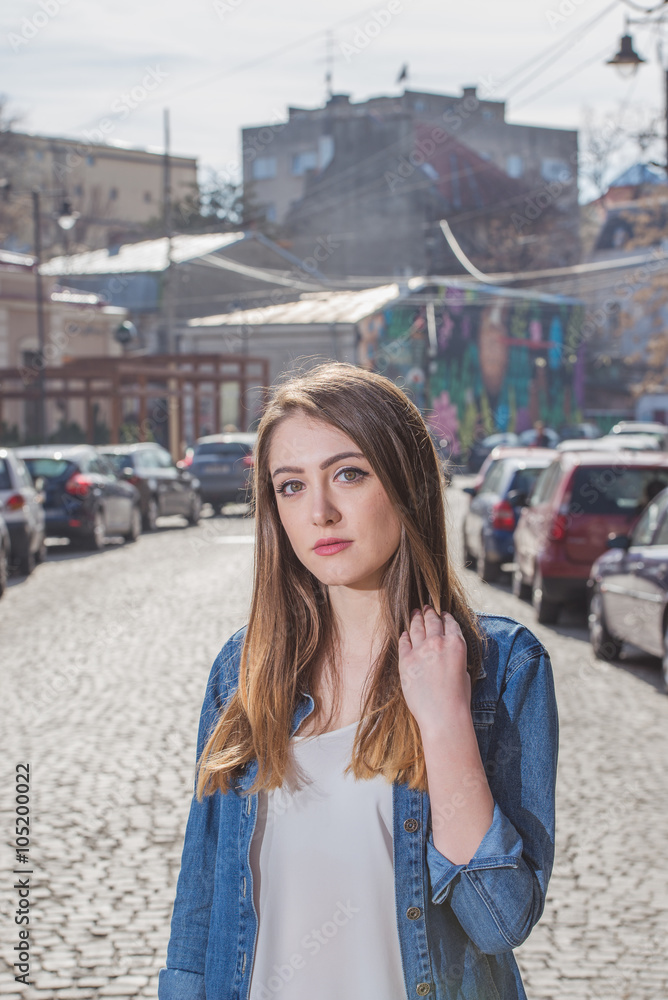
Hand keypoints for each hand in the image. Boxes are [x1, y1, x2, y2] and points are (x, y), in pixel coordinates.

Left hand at [398, 607, 471, 738]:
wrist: (443, 715)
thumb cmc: (458, 699)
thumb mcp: (464, 672)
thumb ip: (455, 657)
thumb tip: (447, 654)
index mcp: (456, 644)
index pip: (450, 623)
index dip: (445, 616)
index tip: (442, 614)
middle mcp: (438, 642)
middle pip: (432, 621)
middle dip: (429, 613)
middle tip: (426, 607)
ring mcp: (420, 650)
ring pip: (416, 627)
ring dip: (416, 618)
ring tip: (415, 613)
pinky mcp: (406, 660)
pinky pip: (404, 642)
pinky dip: (405, 636)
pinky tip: (405, 633)